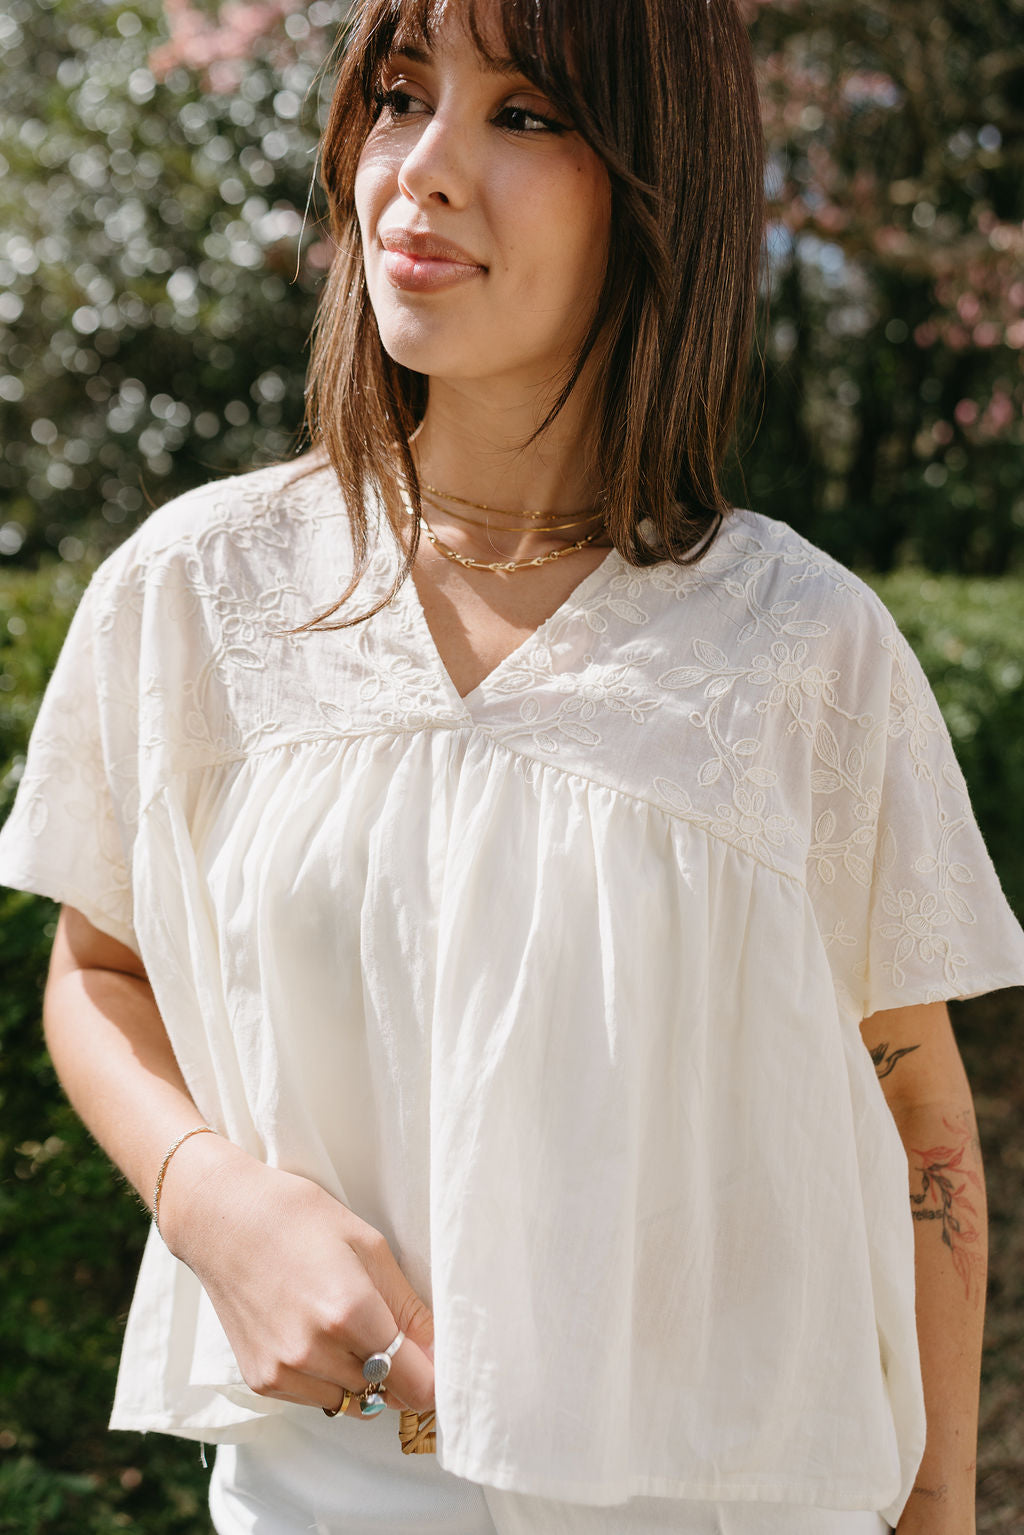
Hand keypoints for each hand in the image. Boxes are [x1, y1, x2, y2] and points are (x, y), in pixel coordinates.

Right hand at [157, 1137, 435, 1419]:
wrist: (221, 1218)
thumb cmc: (298, 1217)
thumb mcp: (368, 1246)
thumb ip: (409, 1310)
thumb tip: (440, 1355)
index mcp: (349, 1312)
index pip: (416, 1384)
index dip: (434, 1376)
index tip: (434, 1358)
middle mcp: (314, 1352)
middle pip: (387, 1391)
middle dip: (398, 1366)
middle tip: (383, 1321)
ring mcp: (284, 1371)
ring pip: (353, 1400)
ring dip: (361, 1374)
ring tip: (342, 1321)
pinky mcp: (262, 1382)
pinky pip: (318, 1398)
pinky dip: (328, 1375)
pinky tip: (312, 1330)